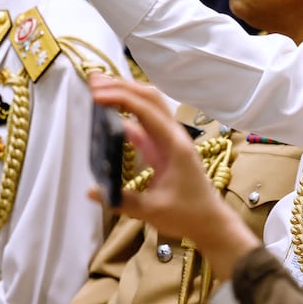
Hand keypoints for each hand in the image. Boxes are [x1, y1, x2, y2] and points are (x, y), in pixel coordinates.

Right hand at [88, 75, 260, 280]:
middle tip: (94, 81)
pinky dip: (127, 115)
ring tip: (99, 89)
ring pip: (148, 108)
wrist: (210, 222)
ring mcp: (170, 140)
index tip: (97, 95)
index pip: (146, 111)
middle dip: (122, 86)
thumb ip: (122, 201)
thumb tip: (92, 192)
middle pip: (149, 99)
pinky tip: (109, 115)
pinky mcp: (164, 149)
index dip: (121, 98)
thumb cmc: (186, 215)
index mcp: (174, 145)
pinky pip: (145, 125)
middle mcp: (174, 136)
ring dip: (125, 95)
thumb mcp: (153, 211)